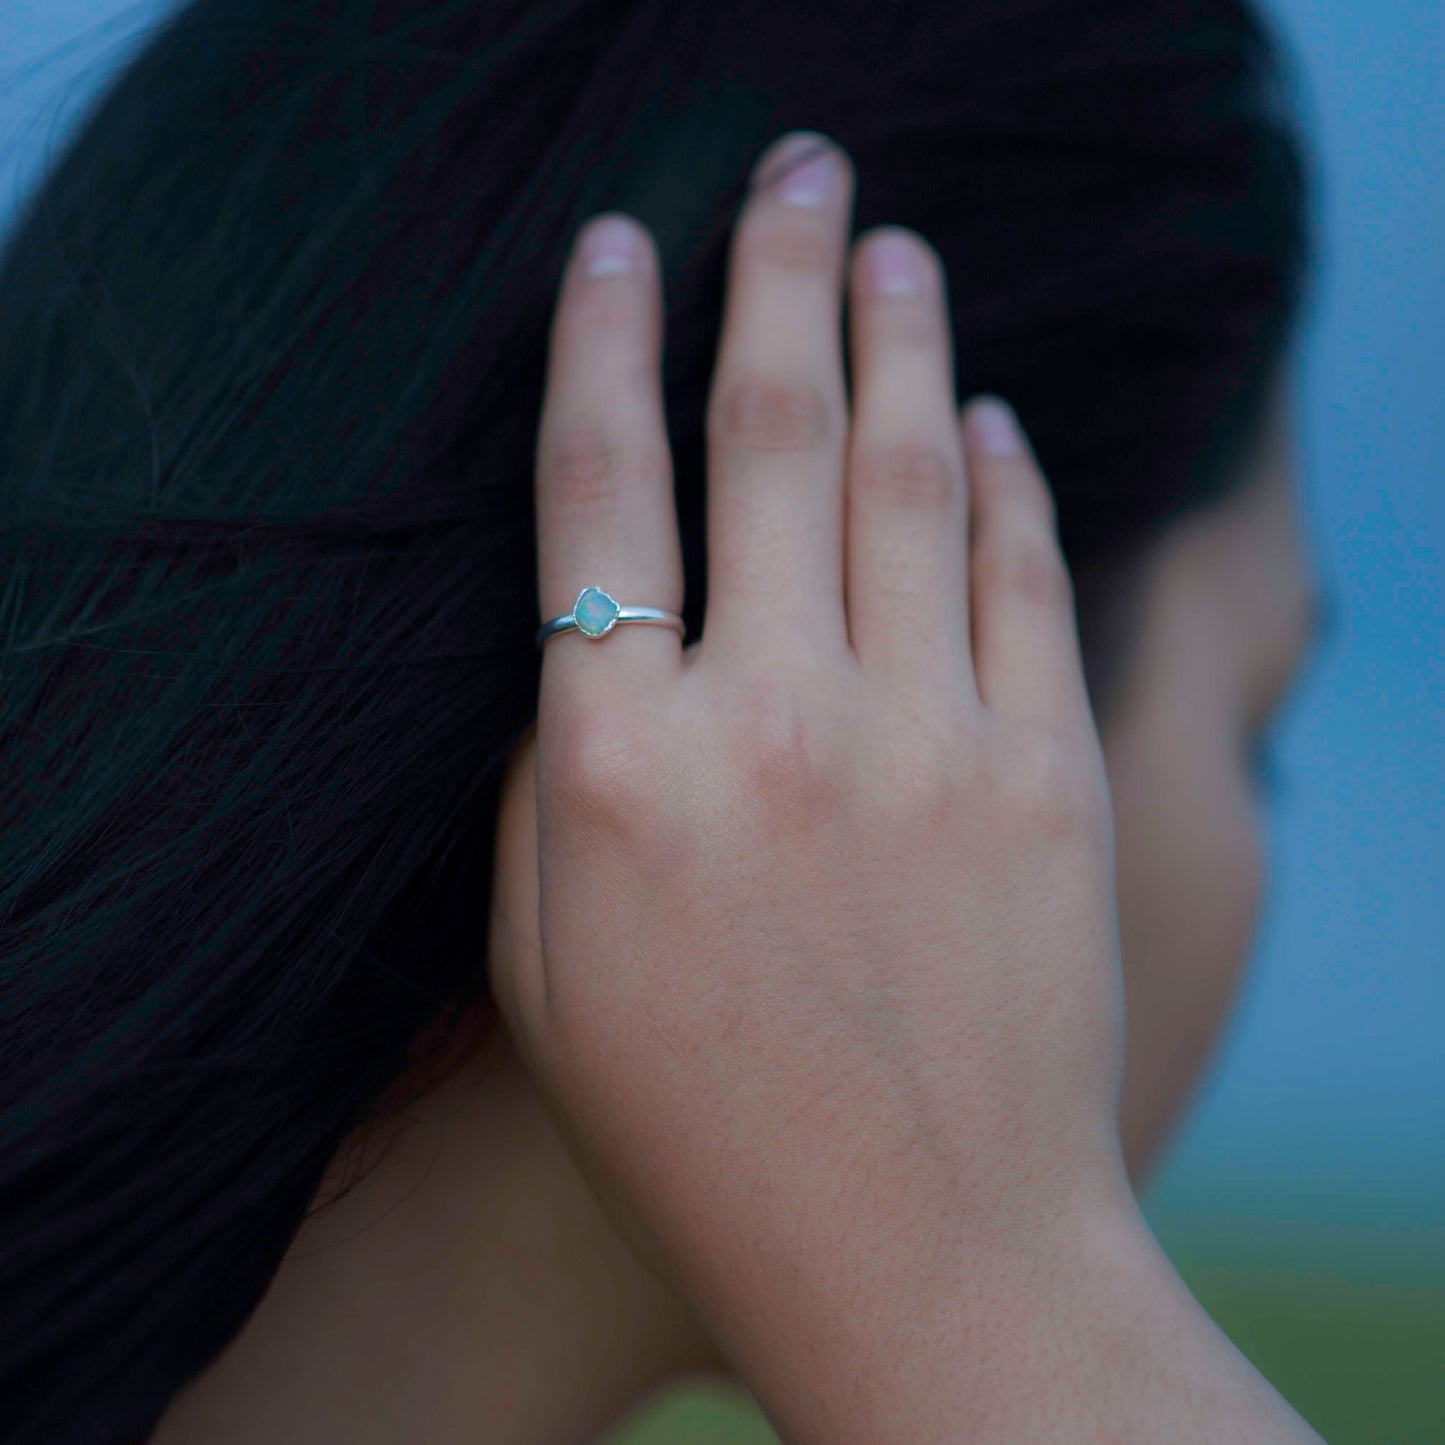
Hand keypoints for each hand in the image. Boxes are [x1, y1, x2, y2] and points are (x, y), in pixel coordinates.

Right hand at [499, 131, 1131, 1423]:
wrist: (924, 1254)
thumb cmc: (702, 1129)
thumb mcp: (548, 961)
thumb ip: (560, 774)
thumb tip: (601, 632)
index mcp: (620, 770)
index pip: (597, 491)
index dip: (598, 345)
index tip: (613, 247)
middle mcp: (775, 723)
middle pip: (767, 432)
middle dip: (774, 273)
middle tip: (794, 167)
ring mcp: (930, 741)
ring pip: (908, 470)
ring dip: (899, 336)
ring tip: (890, 245)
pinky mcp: (1051, 776)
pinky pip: (1024, 572)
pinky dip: (1002, 474)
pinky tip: (981, 413)